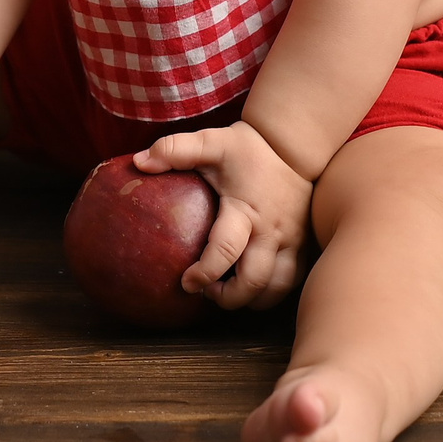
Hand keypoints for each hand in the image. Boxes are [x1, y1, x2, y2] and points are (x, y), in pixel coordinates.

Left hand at [133, 121, 312, 310]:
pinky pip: (291, 281)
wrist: (295, 145)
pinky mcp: (304, 245)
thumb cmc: (249, 148)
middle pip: (254, 282)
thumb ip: (175, 150)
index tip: (187, 282)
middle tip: (207, 292)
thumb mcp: (211, 142)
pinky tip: (251, 284)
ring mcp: (292, 241)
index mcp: (246, 210)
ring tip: (228, 290)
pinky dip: (270, 292)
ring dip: (251, 299)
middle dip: (228, 298)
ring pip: (276, 289)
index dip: (204, 273)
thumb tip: (139, 163)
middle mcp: (272, 231)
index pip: (225, 251)